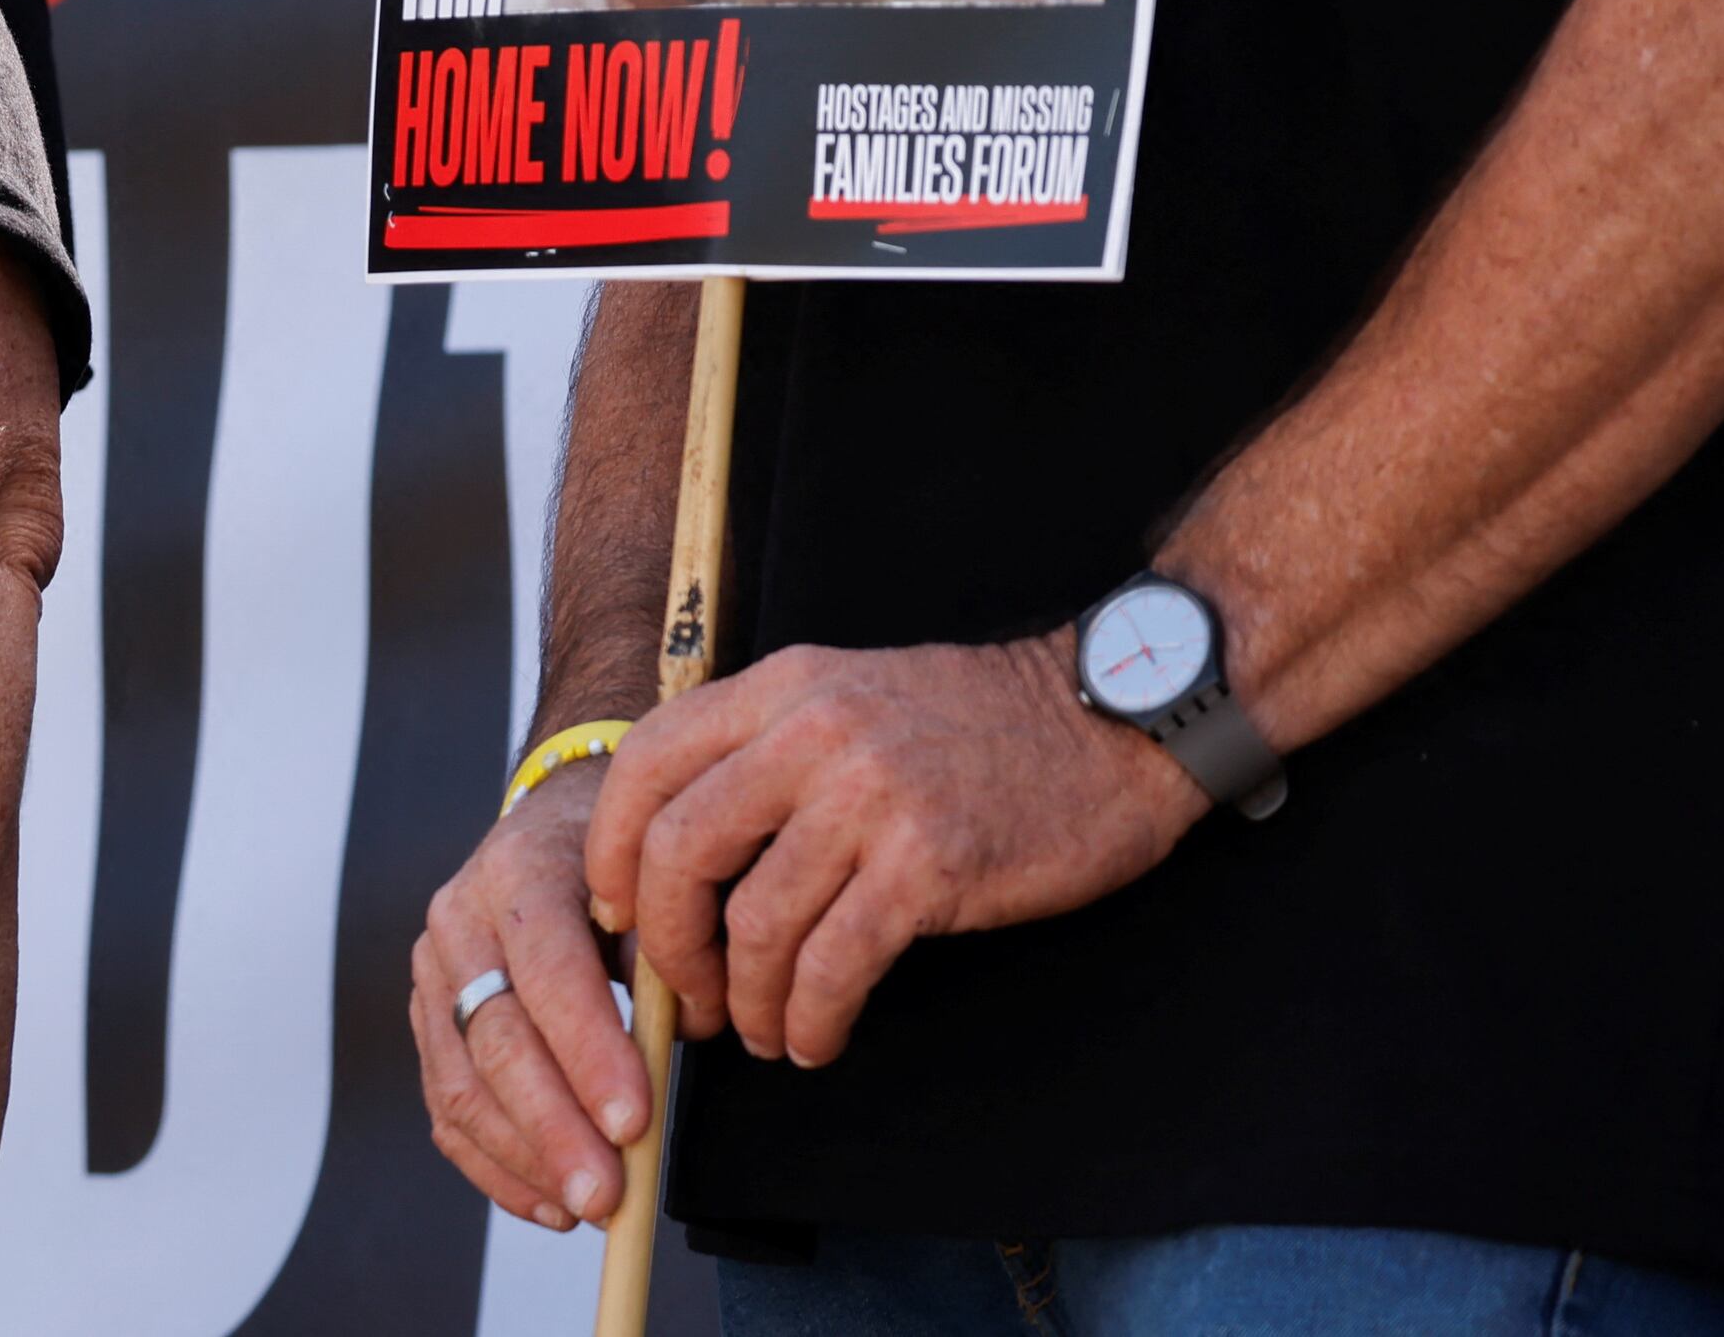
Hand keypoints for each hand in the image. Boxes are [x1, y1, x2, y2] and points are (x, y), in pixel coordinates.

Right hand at [413, 758, 652, 1230]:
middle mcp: (458, 920)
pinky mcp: (428, 1024)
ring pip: (460, 1085)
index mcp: (518, 870)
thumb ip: (669, 948)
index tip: (635, 1125)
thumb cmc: (618, 868)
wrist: (553, 831)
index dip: (589, 1053)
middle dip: (554, 1128)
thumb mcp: (654, 880)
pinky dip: (497, 1167)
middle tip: (609, 1196)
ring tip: (590, 1210)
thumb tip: (689, 1027)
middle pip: (494, 1039)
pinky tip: (550, 1205)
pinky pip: (447, 1110)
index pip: (547, 971)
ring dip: (526, 1160)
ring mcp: (432, 976)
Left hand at [586, 637, 1198, 1069]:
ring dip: (746, 999)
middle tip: (688, 998)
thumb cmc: (977, 728)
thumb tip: (676, 851)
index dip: (611, 849)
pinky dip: (811, 1016)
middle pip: (678, 849)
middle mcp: (813, 732)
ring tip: (762, 1031)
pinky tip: (816, 1036)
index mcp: (783, 687)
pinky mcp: (929, 864)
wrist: (1112, 723)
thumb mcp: (849, 698)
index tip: (617, 914)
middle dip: (668, 944)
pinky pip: (834, 962)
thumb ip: (766, 751)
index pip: (647, 760)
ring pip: (754, 920)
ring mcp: (870, 797)